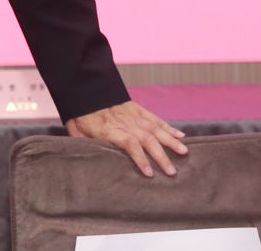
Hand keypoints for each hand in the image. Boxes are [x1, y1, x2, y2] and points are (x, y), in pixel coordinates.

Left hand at [65, 100, 187, 176]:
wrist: (84, 86)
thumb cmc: (79, 113)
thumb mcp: (76, 130)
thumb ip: (84, 145)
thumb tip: (88, 160)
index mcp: (110, 129)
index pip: (129, 144)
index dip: (140, 159)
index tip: (149, 173)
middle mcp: (125, 122)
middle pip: (147, 139)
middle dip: (161, 156)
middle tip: (172, 172)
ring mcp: (133, 115)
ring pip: (155, 129)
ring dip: (170, 142)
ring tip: (184, 152)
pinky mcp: (137, 109)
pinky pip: (155, 119)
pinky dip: (168, 127)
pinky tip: (180, 136)